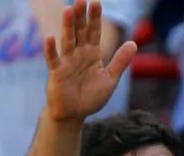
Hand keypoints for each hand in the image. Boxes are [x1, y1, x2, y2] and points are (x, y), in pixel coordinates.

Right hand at [43, 0, 136, 122]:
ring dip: (67, 26)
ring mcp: (66, 62)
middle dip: (81, 16)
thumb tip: (133, 43)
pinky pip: (53, 59)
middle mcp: (78, 54)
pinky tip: (49, 37)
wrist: (74, 115)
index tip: (96, 2)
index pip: (94, 32)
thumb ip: (120, 62)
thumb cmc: (90, 98)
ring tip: (68, 9)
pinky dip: (51, 49)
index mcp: (92, 54)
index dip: (95, 18)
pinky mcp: (56, 73)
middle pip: (80, 31)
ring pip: (67, 40)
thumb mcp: (110, 80)